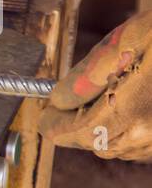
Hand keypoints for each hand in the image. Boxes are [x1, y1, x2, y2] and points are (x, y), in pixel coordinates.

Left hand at [40, 11, 151, 160]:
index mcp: (134, 109)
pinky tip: (128, 108)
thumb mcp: (129, 38)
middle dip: (76, 130)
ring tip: (96, 104)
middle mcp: (151, 132)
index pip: (77, 133)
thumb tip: (59, 97)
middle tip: (65, 108)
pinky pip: (144, 143)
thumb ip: (89, 74)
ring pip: (121, 148)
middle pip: (97, 145)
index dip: (55, 126)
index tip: (46, 115)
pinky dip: (128, 131)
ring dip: (102, 132)